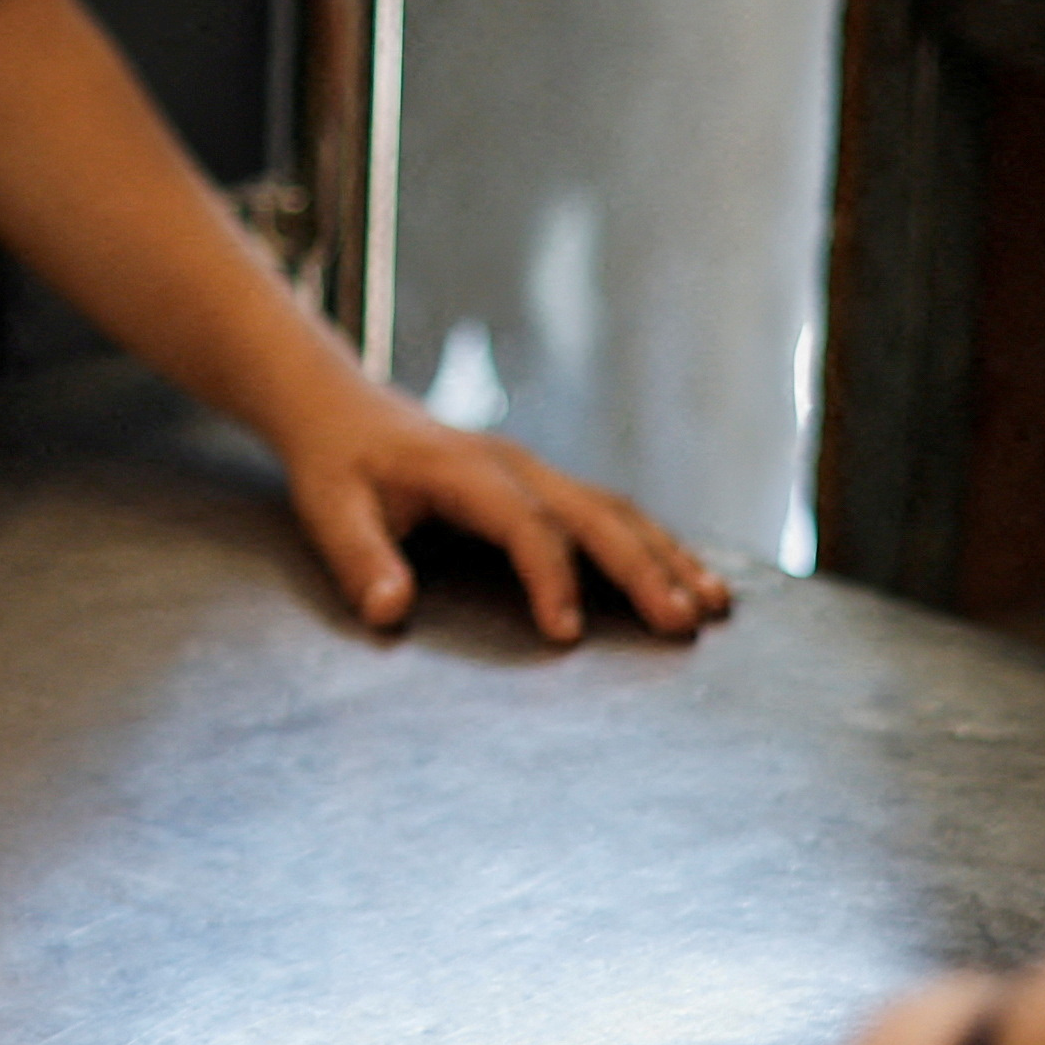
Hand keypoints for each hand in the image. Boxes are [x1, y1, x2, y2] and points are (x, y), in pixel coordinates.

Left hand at [264, 377, 733, 639]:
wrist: (346, 411)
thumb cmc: (339, 467)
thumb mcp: (329, 511)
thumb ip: (360, 561)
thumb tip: (390, 611)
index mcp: (465, 472)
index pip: (524, 524)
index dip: (549, 576)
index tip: (567, 634)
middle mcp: (515, 465)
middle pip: (593, 515)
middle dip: (642, 570)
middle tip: (682, 624)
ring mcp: (537, 471)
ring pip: (617, 510)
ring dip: (667, 557)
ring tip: (714, 606)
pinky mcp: (546, 484)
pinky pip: (613, 511)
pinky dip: (657, 545)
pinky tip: (693, 578)